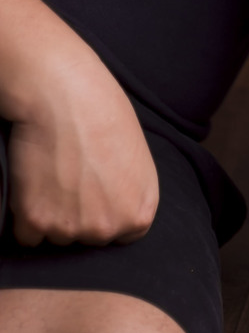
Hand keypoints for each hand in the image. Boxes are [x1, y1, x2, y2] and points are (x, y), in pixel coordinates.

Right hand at [6, 39, 158, 247]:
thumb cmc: (103, 112)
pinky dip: (24, 215)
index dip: (107, 212)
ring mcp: (70, 228)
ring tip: (54, 171)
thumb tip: (115, 206)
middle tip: (72, 175)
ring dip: (50, 214)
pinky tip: (34, 181)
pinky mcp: (35, 222)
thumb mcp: (137, 156)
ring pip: (55, 236)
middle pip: (87, 238)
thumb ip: (129, 192)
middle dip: (78, 215)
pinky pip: (26, 235)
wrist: (64, 94)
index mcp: (139, 213)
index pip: (123, 235)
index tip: (98, 191)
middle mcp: (107, 228)